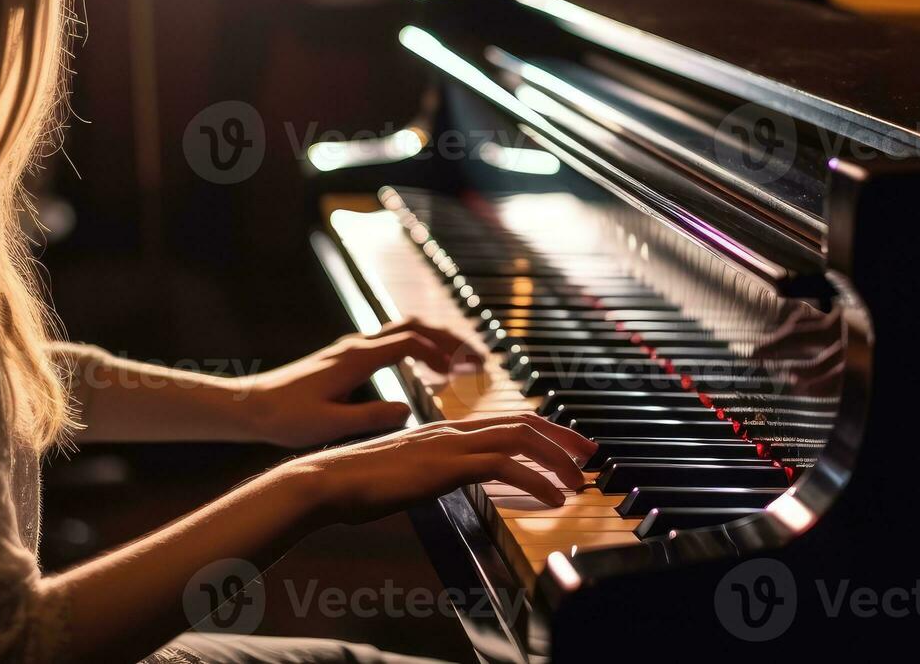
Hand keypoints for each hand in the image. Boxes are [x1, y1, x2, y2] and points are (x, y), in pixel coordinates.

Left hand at [245, 318, 486, 447]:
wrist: (248, 407)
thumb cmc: (284, 418)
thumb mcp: (328, 425)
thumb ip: (370, 417)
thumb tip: (409, 410)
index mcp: (357, 358)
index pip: (410, 342)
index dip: (440, 354)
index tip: (461, 375)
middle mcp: (356, 346)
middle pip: (413, 326)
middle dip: (449, 339)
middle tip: (478, 360)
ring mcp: (351, 349)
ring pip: (404, 329)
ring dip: (436, 340)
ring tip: (463, 362)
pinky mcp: (347, 357)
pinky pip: (392, 341)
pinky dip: (419, 347)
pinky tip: (427, 369)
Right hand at [297, 413, 598, 522]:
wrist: (328, 481)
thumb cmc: (359, 484)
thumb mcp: (406, 474)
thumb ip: (432, 471)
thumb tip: (449, 479)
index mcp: (446, 429)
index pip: (508, 420)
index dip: (544, 430)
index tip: (568, 447)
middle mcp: (454, 429)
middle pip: (524, 421)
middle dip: (563, 438)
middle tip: (590, 458)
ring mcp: (451, 444)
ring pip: (521, 439)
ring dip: (557, 460)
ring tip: (579, 484)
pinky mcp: (447, 465)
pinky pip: (505, 467)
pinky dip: (536, 481)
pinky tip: (552, 498)